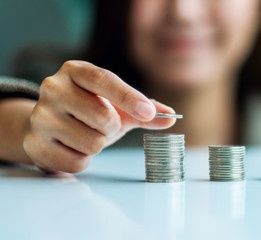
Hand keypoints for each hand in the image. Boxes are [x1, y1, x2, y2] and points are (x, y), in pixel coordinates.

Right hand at [23, 60, 175, 172]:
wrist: (49, 127)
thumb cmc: (89, 111)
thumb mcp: (117, 106)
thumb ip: (145, 110)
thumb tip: (170, 116)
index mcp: (75, 71)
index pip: (104, 79)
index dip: (129, 97)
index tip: (149, 113)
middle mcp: (53, 88)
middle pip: (102, 116)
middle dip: (111, 127)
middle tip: (103, 126)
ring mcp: (40, 116)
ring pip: (92, 142)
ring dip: (98, 145)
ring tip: (86, 136)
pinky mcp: (34, 144)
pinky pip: (77, 162)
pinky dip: (84, 160)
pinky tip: (73, 149)